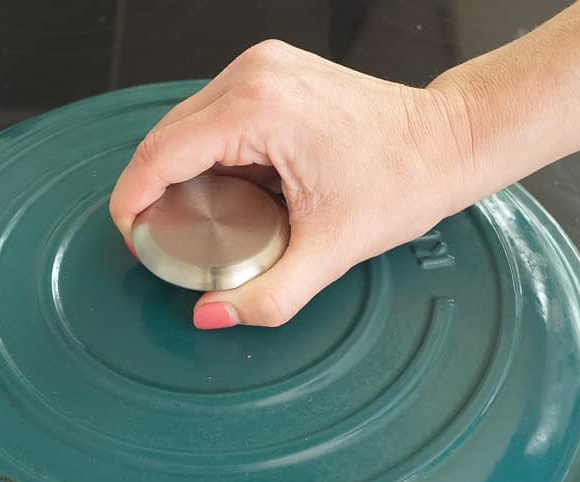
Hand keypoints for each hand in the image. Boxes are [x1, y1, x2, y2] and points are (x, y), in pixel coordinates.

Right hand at [108, 40, 474, 328]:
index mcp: (257, 107)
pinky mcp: (271, 70)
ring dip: (179, 169)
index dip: (132, 200)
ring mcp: (262, 65)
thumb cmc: (402, 182)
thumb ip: (266, 295)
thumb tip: (210, 317)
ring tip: (191, 218)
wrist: (447, 142)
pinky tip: (222, 189)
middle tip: (161, 239)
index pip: (160, 154)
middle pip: (166, 135)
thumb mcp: (329, 254)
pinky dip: (208, 151)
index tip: (133, 237)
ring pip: (187, 123)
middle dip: (152, 189)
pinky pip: (215, 113)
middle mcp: (253, 73)